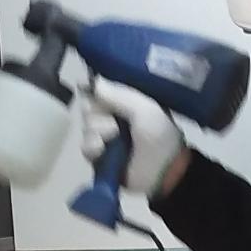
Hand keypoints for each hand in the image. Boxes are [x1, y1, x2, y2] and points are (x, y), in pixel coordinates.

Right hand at [81, 79, 189, 196]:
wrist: (165, 170)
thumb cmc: (159, 135)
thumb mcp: (144, 109)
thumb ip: (119, 94)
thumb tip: (94, 81)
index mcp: (123, 104)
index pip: (98, 92)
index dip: (93, 92)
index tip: (90, 90)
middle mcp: (111, 119)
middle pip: (88, 108)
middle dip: (98, 115)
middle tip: (115, 123)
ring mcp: (104, 139)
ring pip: (86, 127)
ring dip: (98, 131)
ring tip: (114, 138)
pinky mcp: (99, 159)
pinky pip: (85, 147)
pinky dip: (94, 148)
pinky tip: (104, 150)